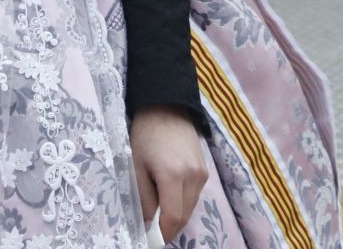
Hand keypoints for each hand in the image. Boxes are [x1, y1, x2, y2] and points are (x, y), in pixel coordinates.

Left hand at [130, 106, 207, 241]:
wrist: (167, 106)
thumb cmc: (145, 134)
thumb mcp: (137, 166)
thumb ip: (144, 197)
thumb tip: (148, 224)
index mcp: (173, 175)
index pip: (173, 218)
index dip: (162, 234)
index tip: (150, 239)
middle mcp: (193, 177)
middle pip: (184, 217)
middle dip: (168, 227)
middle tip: (151, 229)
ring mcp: (202, 174)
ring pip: (190, 208)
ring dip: (175, 215)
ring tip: (158, 210)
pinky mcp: (205, 171)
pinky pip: (194, 196)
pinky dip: (182, 203)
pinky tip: (168, 195)